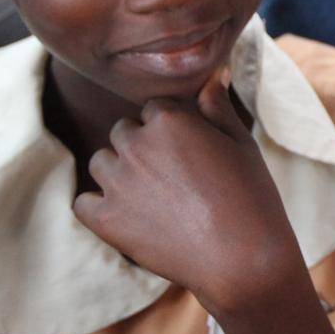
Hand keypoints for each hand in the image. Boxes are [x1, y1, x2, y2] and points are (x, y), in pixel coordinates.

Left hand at [73, 71, 304, 319]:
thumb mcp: (241, 142)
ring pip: (101, 162)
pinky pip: (83, 202)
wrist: (243, 258)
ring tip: (152, 195)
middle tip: (172, 175)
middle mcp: (136, 145)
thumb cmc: (251, 196)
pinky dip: (99, 205)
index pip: (154, 108)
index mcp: (169, 119)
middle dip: (142, 146)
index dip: (172, 126)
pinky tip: (126, 214)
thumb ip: (218, 107)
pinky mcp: (105, 220)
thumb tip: (212, 75)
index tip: (189, 149)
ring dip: (119, 171)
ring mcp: (117, 183)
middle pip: (124, 131)